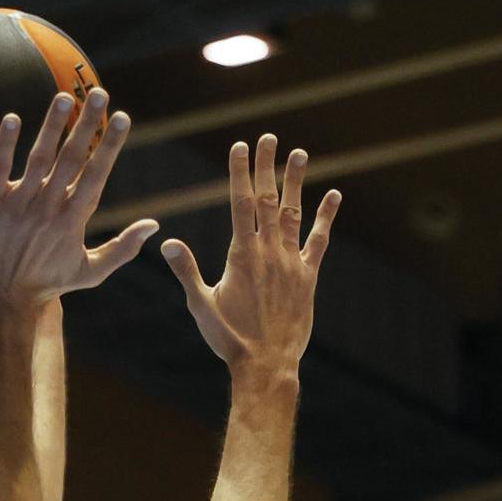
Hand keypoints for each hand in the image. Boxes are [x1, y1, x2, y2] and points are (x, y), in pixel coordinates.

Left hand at [0, 88, 157, 303]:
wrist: (2, 298)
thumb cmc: (48, 284)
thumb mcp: (91, 271)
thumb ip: (123, 248)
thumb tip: (154, 225)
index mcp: (73, 218)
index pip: (96, 173)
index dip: (109, 144)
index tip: (122, 117)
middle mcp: (48, 206)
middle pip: (71, 157)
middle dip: (87, 123)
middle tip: (99, 93)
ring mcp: (19, 203)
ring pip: (38, 156)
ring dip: (51, 125)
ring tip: (64, 96)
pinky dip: (4, 143)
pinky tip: (12, 117)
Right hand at [159, 135, 340, 373]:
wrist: (266, 363)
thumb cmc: (229, 338)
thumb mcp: (201, 304)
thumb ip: (186, 270)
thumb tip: (168, 241)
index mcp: (242, 255)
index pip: (241, 204)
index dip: (240, 172)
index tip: (240, 147)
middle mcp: (269, 252)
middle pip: (267, 200)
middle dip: (266, 167)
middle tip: (268, 137)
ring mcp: (291, 262)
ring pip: (294, 213)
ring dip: (296, 182)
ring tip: (298, 153)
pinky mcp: (308, 276)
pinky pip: (319, 240)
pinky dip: (326, 216)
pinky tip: (333, 195)